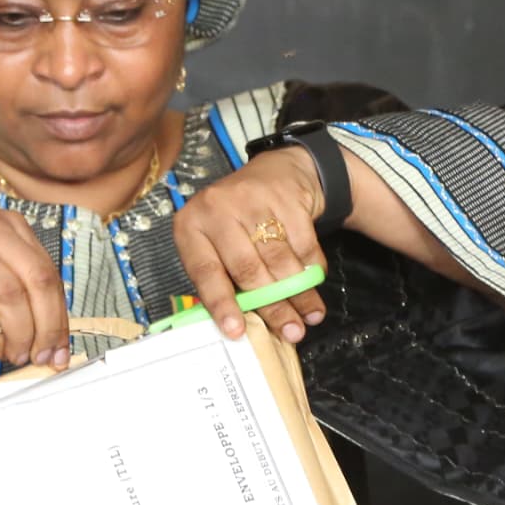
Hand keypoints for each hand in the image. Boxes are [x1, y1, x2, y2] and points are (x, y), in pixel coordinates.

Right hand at [0, 210, 70, 369]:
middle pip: (38, 280)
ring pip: (12, 296)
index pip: (48, 272)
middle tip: (45, 356)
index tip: (60, 347)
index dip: (59, 315)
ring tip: (16, 354)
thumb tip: (49, 336)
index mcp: (10, 226)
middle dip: (48, 326)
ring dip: (21, 334)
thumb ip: (20, 293)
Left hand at [171, 145, 331, 341]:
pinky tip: (314, 282)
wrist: (277, 172)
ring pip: (278, 261)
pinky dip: (311, 269)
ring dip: (298, 294)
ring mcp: (252, 200)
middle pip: (247, 270)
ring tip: (309, 316)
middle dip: (273, 306)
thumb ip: (222, 279)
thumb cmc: (238, 219)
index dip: (222, 304)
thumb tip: (241, 327)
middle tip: (290, 332)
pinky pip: (303, 246)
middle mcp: (217, 209)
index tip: (236, 331)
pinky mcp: (286, 198)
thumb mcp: (216, 242)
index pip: (205, 272)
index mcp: (190, 226)